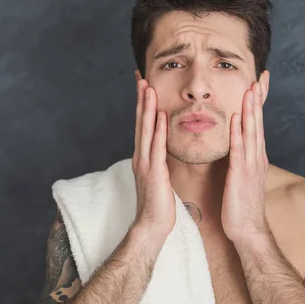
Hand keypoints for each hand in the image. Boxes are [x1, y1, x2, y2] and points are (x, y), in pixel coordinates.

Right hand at [131, 79, 175, 237]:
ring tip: (148, 87)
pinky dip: (157, 130)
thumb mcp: (159, 177)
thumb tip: (164, 149)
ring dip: (147, 108)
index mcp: (144, 157)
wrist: (152, 226)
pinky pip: (156, 147)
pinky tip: (159, 115)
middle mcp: (141, 156)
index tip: (145, 86)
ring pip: (145, 130)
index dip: (143, 105)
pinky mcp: (153, 172)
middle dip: (141, 99)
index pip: (143, 126)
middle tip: (142, 77)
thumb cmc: (158, 204)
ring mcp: (145, 163)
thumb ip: (159, 161)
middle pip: (140, 122)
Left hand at [222, 81, 269, 242]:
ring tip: (250, 89)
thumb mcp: (243, 177)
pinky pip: (239, 150)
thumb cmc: (242, 205)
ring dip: (250, 110)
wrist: (248, 230)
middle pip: (258, 123)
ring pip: (251, 132)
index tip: (258, 83)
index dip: (258, 104)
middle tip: (259, 77)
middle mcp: (256, 157)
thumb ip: (242, 160)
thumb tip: (239, 147)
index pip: (257, 125)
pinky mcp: (240, 175)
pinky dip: (239, 133)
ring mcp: (250, 165)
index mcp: (255, 157)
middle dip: (258, 100)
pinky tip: (238, 118)